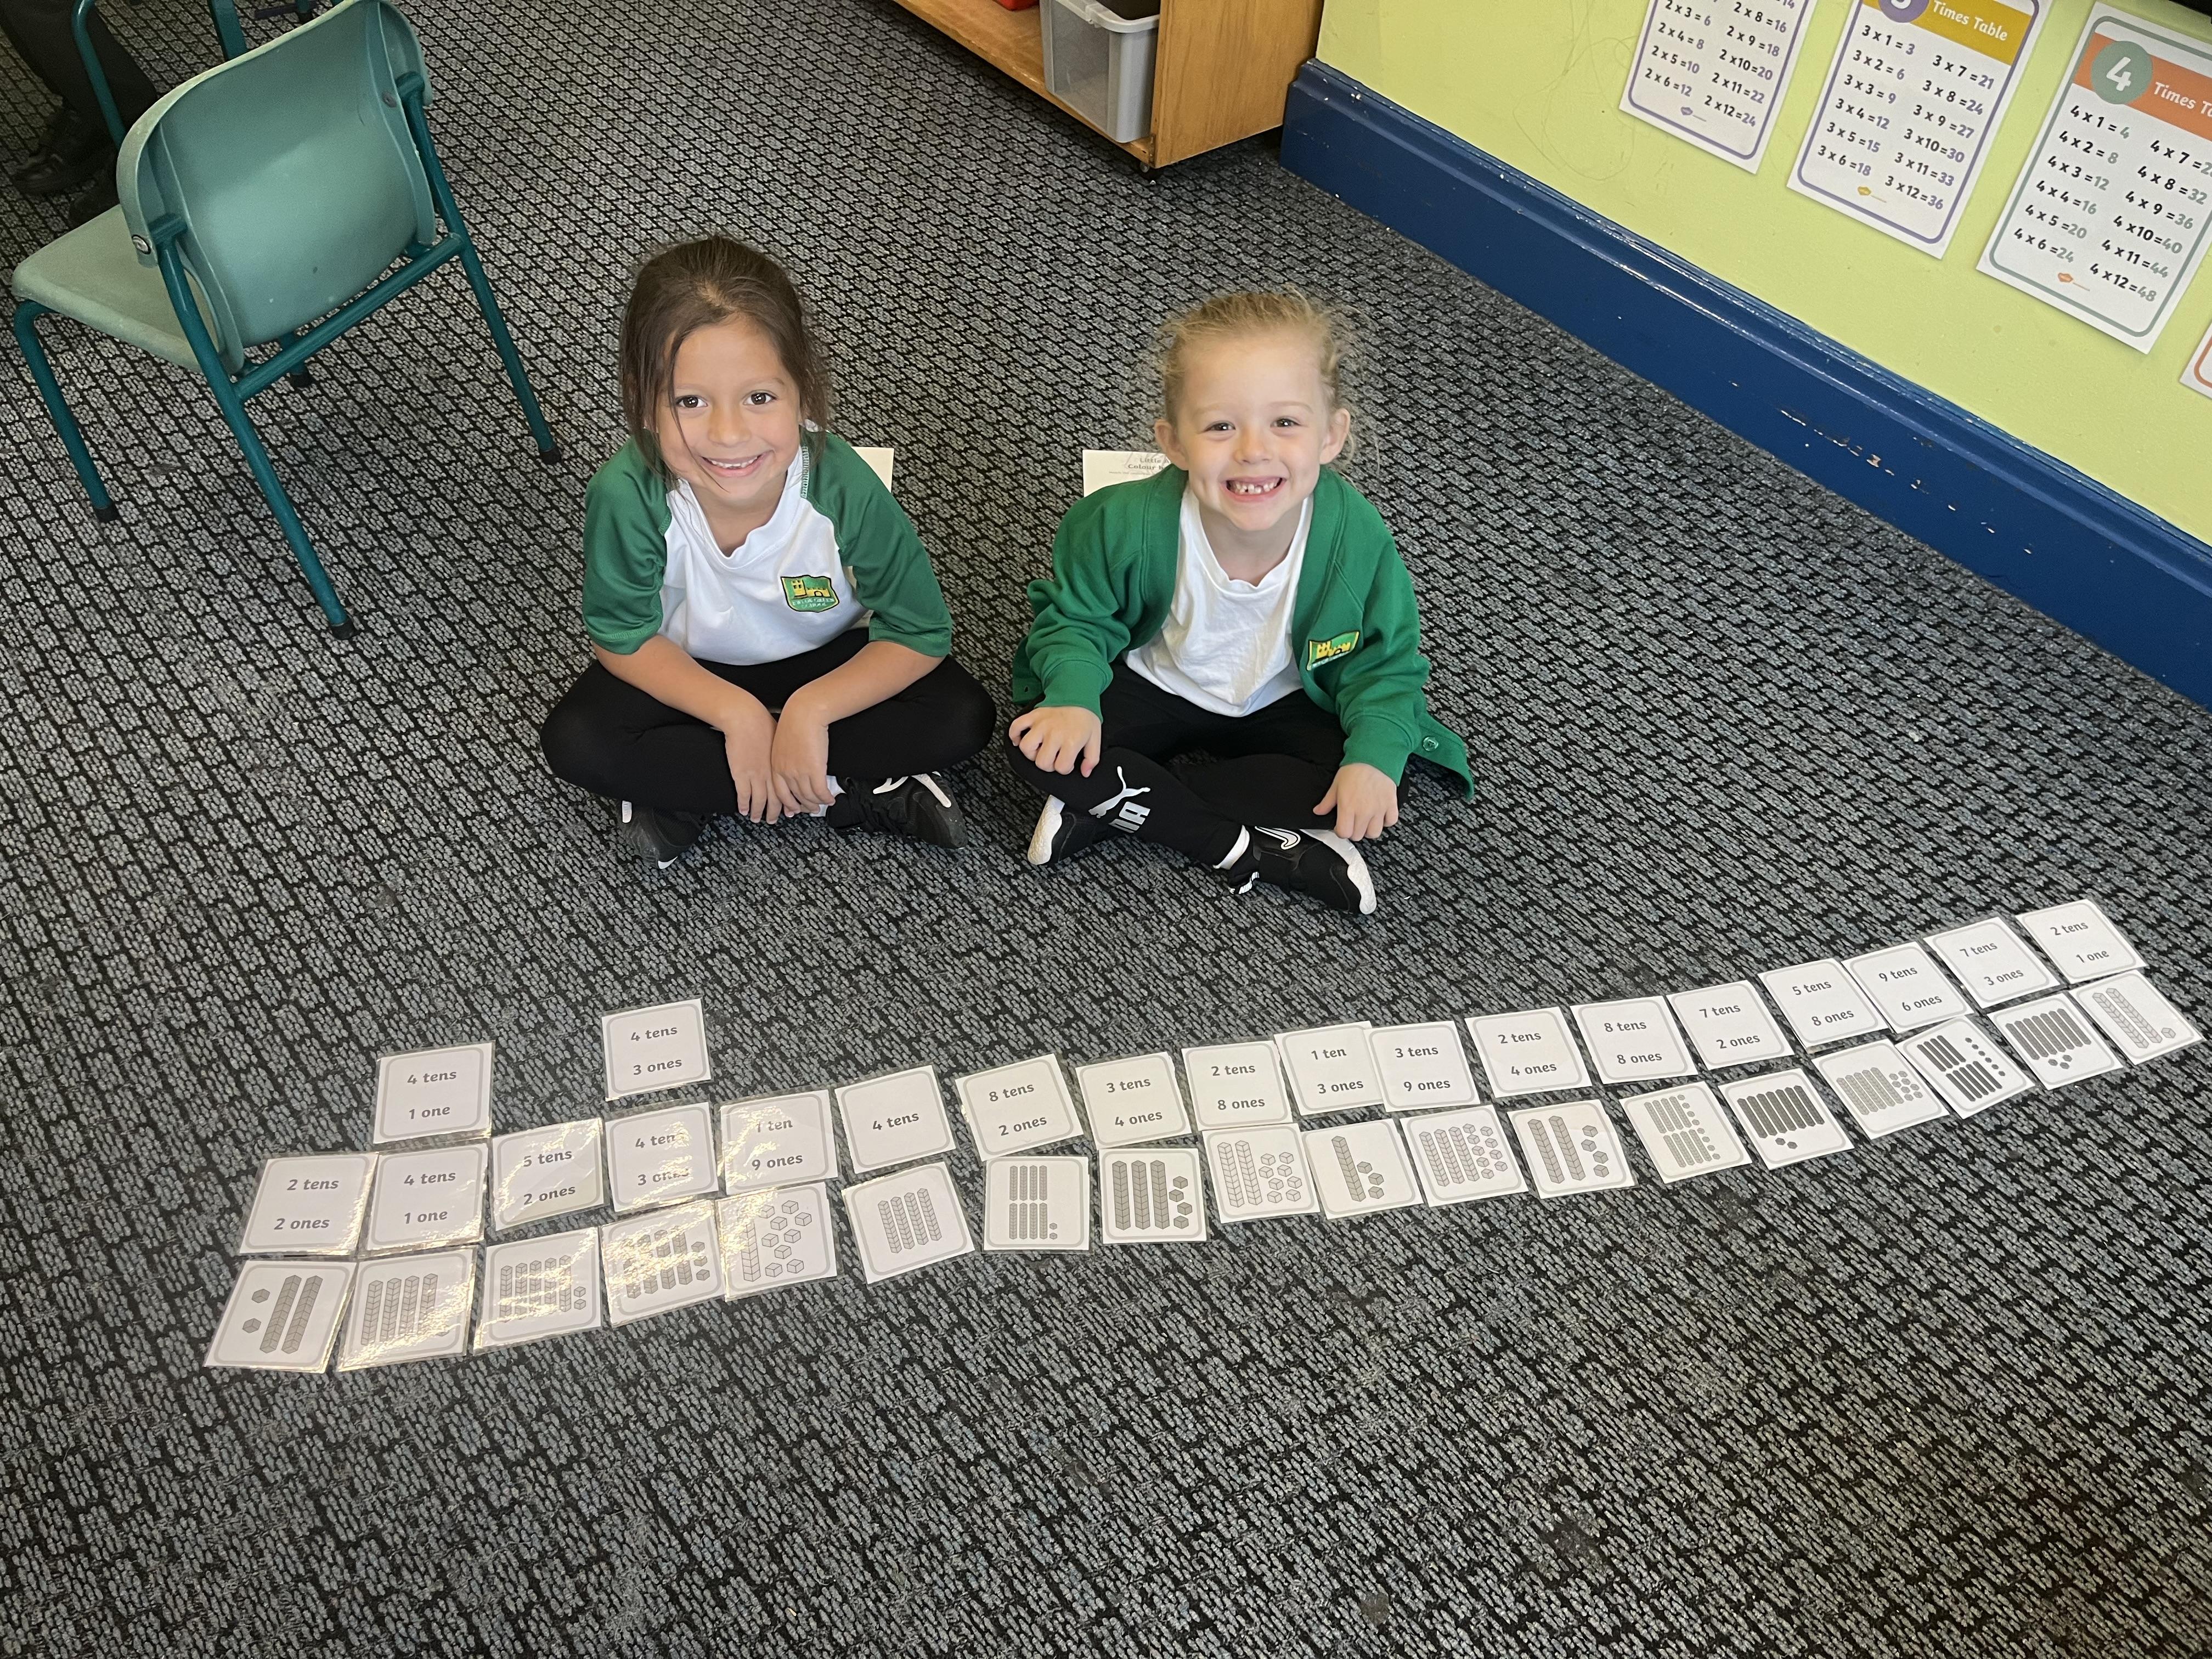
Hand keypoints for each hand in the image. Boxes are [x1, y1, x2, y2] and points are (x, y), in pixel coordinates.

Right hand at [718, 695, 785, 822]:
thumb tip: (789, 753)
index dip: (791, 803)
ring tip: (757, 818)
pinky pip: (744, 795)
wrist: (745, 719)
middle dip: (776, 813)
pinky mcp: (741, 775)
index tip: (793, 810)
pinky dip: (744, 805)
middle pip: (776, 799)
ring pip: (760, 801)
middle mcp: (770, 773)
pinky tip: (744, 810)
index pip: (789, 790)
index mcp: (781, 766)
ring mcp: (756, 776)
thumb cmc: (762, 724)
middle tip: (774, 819)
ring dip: (759, 813)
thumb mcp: (781, 739)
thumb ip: (784, 751)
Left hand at [770, 693, 832, 812]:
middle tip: (811, 810)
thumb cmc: (795, 721)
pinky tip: (831, 799)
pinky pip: (820, 792)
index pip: (780, 792)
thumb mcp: (783, 742)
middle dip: (804, 807)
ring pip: (808, 796)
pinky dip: (826, 798)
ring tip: (824, 804)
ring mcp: (800, 772)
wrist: (805, 713)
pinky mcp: (815, 770)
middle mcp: (786, 771)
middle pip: (795, 797)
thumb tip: (792, 764)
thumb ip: (785, 756)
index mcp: (776, 765)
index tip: (792, 810)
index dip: (787, 804)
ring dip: (817, 803)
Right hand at [1008, 705, 1102, 776]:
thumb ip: (1092, 759)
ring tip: (1040, 750)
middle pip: (1042, 762)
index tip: (1067, 762)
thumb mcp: (1095, 739)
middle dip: (1048, 765)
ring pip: (1026, 748)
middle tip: (1054, 758)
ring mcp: (1041, 724)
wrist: (1077, 694)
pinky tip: (1020, 740)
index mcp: (1071, 740)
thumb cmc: (1085, 717)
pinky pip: (1016, 727)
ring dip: (1031, 753)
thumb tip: (1085, 772)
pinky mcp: (1033, 716)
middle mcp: (1054, 733)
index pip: (1061, 767)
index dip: (1064, 768)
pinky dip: (1014, 735)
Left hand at [1316, 763, 1397, 840]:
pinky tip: (1380, 814)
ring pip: (1374, 833)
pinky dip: (1386, 821)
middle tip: (1352, 821)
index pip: (1344, 833)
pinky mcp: (1391, 804)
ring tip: (1366, 820)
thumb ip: (1327, 802)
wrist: (1373, 757)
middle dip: (1353, 831)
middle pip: (1358, 835)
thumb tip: (1318, 811)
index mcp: (1348, 807)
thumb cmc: (1355, 769)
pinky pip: (1390, 821)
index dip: (1340, 831)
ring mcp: (1379, 809)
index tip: (1341, 825)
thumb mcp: (1336, 785)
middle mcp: (1364, 811)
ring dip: (1369, 829)